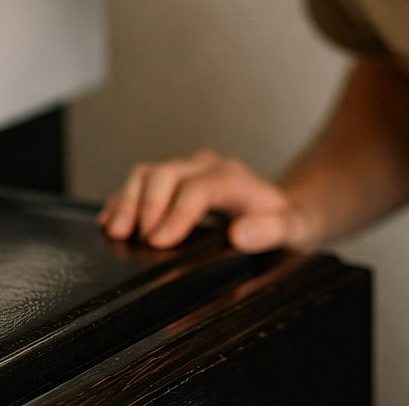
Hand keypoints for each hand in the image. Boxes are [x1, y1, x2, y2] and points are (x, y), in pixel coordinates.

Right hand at [97, 148, 315, 252]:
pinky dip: (123, 198)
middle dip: (146, 203)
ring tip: (116, 230)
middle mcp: (210, 168)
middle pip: (169, 173)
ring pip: (150, 172)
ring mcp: (190, 172)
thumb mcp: (296, 228)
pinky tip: (111, 221)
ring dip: (128, 199)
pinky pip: (142, 181)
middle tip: (130, 237)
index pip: (202, 187)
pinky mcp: (175, 184)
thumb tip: (242, 234)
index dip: (178, 211)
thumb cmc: (289, 219)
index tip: (159, 240)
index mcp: (238, 179)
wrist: (287, 207)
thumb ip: (274, 230)